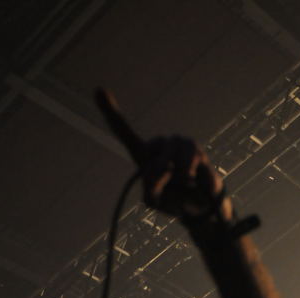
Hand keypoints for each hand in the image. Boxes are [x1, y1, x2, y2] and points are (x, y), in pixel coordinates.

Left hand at [95, 88, 230, 222]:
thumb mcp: (154, 199)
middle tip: (163, 189)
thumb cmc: (174, 199)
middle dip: (155, 176)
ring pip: (167, 159)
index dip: (111, 111)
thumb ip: (151, 187)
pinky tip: (193, 182)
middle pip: (148, 153)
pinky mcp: (193, 148)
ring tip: (183, 186)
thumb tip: (166, 168)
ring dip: (175, 179)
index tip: (98, 91)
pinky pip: (186, 162)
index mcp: (143, 153)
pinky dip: (188, 178)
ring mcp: (177, 142)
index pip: (124, 130)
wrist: (201, 205)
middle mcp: (159, 143)